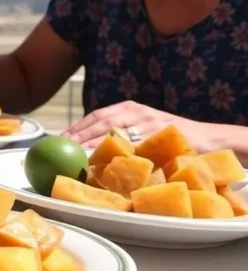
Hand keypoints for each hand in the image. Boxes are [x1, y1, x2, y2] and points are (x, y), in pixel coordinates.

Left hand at [62, 100, 208, 149]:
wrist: (209, 138)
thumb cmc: (171, 138)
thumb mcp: (144, 128)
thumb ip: (121, 132)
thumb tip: (88, 147)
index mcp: (129, 108)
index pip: (97, 115)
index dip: (77, 126)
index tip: (61, 138)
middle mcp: (137, 112)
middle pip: (101, 122)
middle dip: (80, 135)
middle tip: (63, 148)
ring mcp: (149, 123)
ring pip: (115, 133)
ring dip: (95, 144)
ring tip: (77, 155)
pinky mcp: (161, 136)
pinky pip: (136, 146)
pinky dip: (120, 153)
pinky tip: (108, 162)